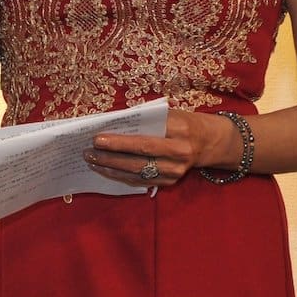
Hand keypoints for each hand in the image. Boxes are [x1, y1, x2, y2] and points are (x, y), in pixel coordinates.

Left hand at [83, 110, 220, 186]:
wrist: (209, 142)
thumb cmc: (182, 122)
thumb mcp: (168, 114)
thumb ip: (144, 119)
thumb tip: (110, 123)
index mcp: (179, 131)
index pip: (145, 139)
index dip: (119, 141)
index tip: (97, 138)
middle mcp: (179, 153)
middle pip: (139, 158)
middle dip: (110, 156)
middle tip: (88, 151)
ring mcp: (176, 171)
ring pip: (138, 172)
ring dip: (111, 168)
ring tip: (91, 160)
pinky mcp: (171, 182)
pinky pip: (141, 180)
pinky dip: (121, 176)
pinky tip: (105, 169)